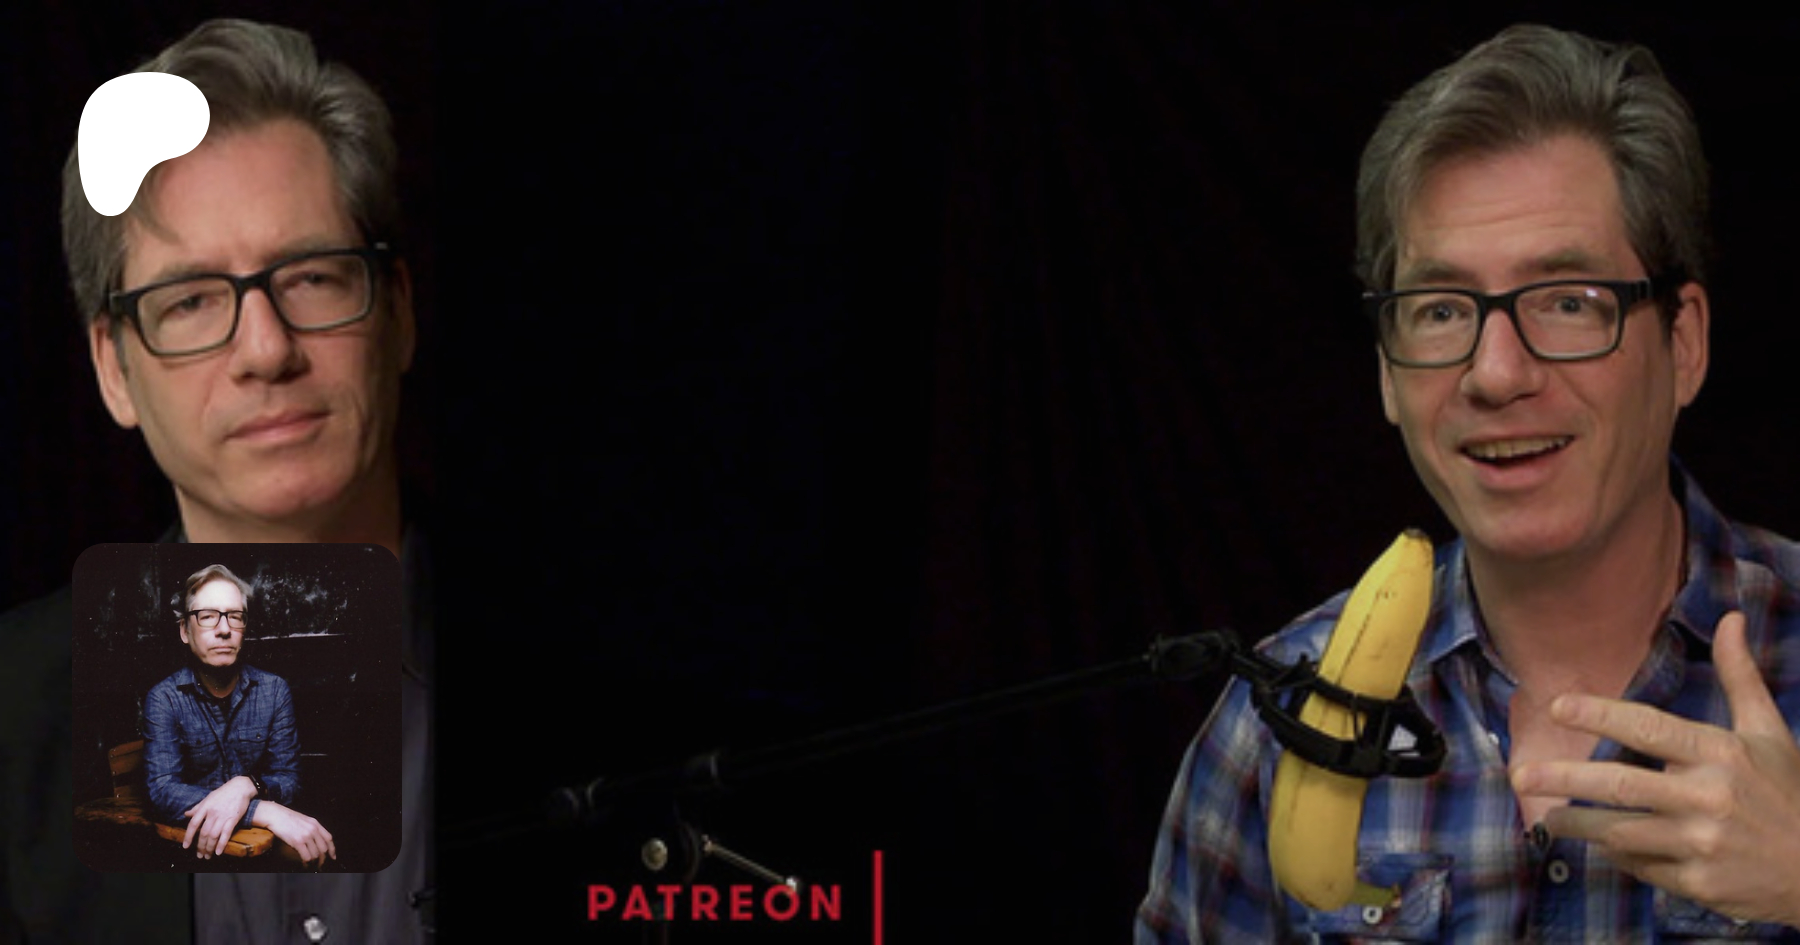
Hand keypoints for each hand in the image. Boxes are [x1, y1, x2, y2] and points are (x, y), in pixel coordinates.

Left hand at [180, 776, 256, 858]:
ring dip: (209, 848)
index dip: (188, 836)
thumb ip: (197, 808)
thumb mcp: (208, 798)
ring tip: (207, 856)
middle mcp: (212, 813)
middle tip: (199, 855)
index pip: (193, 824)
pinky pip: (226, 834)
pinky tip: (218, 852)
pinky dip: (221, 844)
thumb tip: (186, 814)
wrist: (240, 787)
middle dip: (200, 846)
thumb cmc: (223, 793)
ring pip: (213, 836)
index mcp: (205, 807)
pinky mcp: (233, 819)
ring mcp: (223, 816)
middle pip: (203, 833)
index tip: (186, 846)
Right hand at [252, 801, 336, 867]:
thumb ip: (312, 828)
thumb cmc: (287, 818)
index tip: (333, 857)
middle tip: (320, 865)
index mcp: (316, 824)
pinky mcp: (298, 842)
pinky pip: (306, 856)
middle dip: (323, 859)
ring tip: (311, 865)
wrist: (275, 815)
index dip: (332, 849)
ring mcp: (306, 836)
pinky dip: (307, 862)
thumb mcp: (304, 820)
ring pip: (316, 854)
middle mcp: (313, 830)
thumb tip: (316, 840)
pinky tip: (304, 864)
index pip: (329, 838)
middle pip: (324, 848)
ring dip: (314, 862)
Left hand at [1511, 612, 1799, 926]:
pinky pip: (1639, 865)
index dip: (1600, 715)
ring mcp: (1701, 844)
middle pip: (1620, 786)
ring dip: (1577, 825)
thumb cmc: (1789, 794)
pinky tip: (1601, 845)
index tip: (1557, 706)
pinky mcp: (1698, 884)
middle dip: (1564, 780)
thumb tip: (1730, 618)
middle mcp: (1708, 798)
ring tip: (1548, 816)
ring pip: (1619, 832)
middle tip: (1520, 775)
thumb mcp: (1769, 732)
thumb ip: (1740, 677)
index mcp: (1721, 755)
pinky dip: (1616, 854)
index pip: (1649, 728)